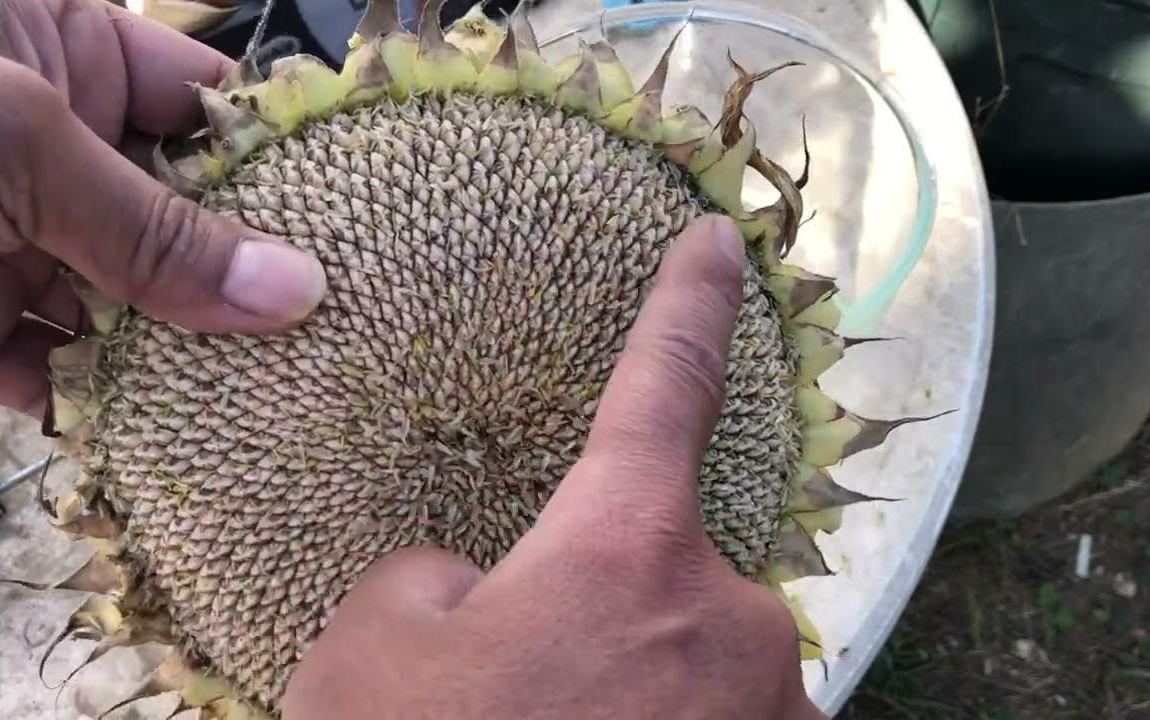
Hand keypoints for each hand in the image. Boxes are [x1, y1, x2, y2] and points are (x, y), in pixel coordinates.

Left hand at [0, 0, 326, 416]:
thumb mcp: (18, 146)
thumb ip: (151, 226)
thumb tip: (296, 291)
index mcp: (70, 52)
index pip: (208, 106)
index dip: (281, 166)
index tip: (361, 229)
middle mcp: (53, 144)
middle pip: (180, 217)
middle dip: (241, 277)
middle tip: (334, 332)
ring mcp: (12, 233)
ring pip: (124, 302)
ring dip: (179, 356)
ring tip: (268, 397)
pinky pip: (51, 367)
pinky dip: (93, 404)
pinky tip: (159, 433)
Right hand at [281, 216, 826, 719]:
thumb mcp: (373, 649)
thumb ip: (434, 578)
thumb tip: (481, 587)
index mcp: (630, 550)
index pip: (666, 380)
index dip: (690, 299)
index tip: (720, 237)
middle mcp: (731, 618)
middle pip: (661, 573)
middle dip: (600, 619)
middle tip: (527, 693)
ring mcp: (775, 710)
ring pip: (690, 667)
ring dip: (627, 696)